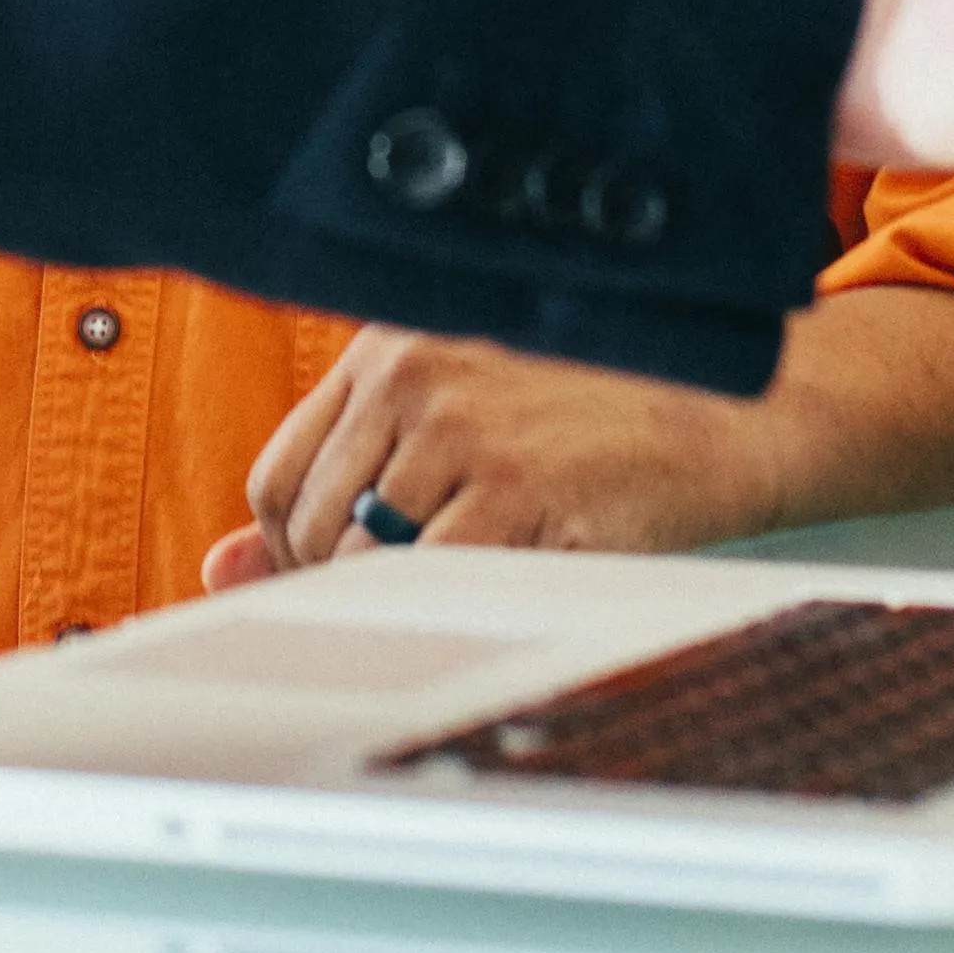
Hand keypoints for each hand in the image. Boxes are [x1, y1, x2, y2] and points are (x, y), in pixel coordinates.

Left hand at [208, 327, 787, 589]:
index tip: (341, 577)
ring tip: (468, 588)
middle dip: (340, 585)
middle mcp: (414, 376)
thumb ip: (341, 476)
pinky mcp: (520, 488)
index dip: (296, 548)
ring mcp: (464, 431)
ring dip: (399, 601)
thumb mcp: (459, 412)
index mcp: (389, 346)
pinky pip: (433, 581)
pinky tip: (503, 590)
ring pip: (362, 564)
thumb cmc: (595, 415)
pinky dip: (449, 606)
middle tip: (414, 597)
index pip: (280, 474)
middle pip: (308, 525)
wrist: (733, 411)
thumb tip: (220, 566)